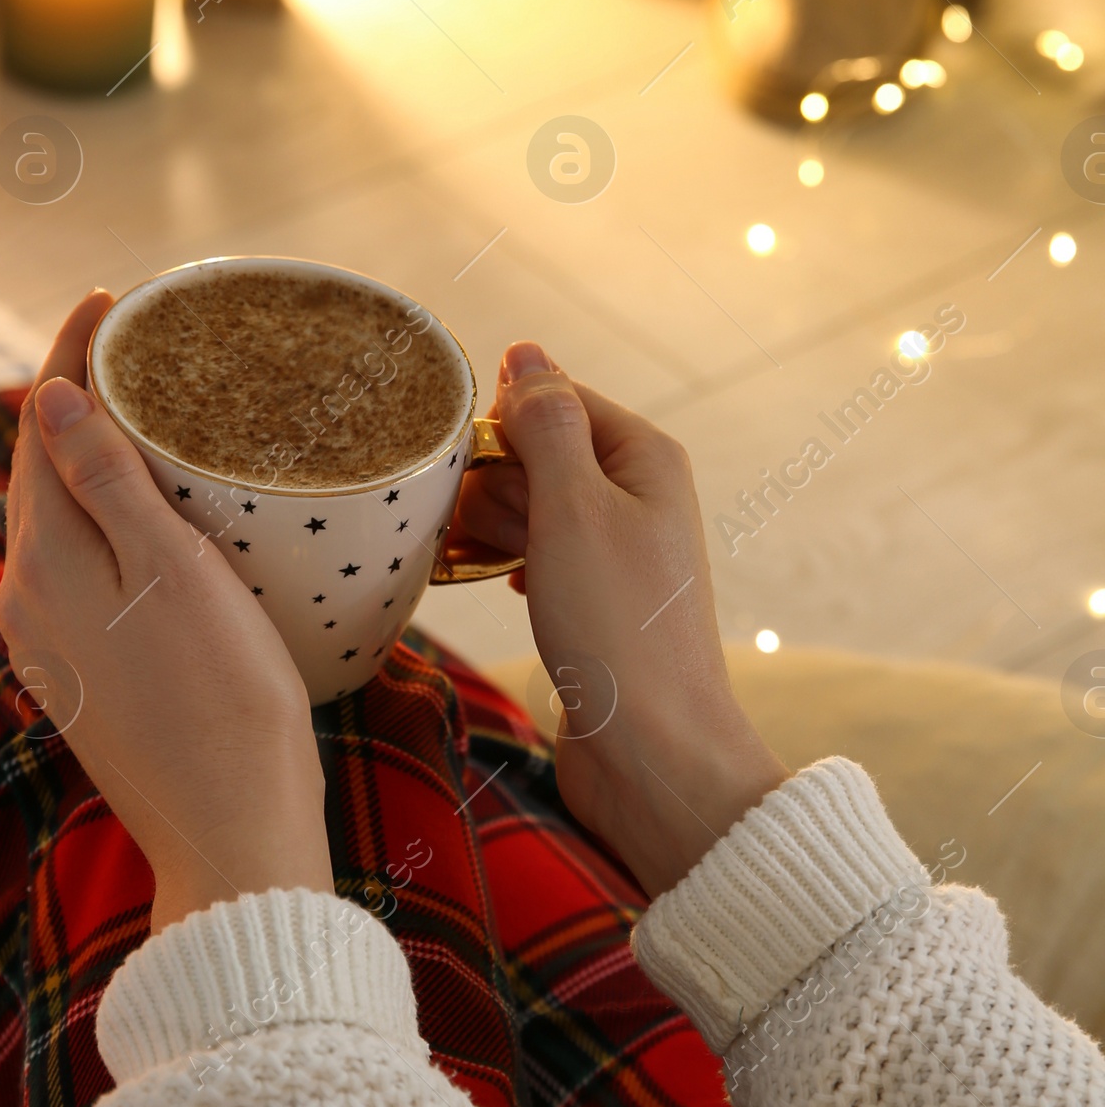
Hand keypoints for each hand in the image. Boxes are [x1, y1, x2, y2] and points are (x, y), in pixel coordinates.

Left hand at [0, 292, 330, 931]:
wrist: (232, 834)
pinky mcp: (86, 678)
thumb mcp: (171, 569)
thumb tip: (47, 395)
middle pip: (41, 472)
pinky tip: (148, 513)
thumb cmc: (222, 698)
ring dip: (90, 460)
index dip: (72, 356)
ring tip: (145, 409)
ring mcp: (52, 646)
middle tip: (136, 342)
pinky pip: (81, 569)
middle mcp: (28, 603)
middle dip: (77, 399)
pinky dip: (106, 518)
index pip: (40, 430)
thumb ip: (105, 480)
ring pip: (60, 523)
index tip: (110, 300)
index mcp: (42, 564)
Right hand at [451, 344, 784, 897]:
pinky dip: (505, 561)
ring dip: (490, 524)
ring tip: (466, 556)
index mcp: (645, 458)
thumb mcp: (571, 508)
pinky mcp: (598, 602)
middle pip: (542, 451)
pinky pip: (538, 555)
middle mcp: (640, 496)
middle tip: (465, 524)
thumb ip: (546, 426)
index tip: (454, 459)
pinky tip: (489, 580)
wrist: (651, 753)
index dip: (500, 422)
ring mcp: (620, 552)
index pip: (557, 397)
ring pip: (533, 506)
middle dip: (491, 480)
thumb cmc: (616, 629)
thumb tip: (526, 353)